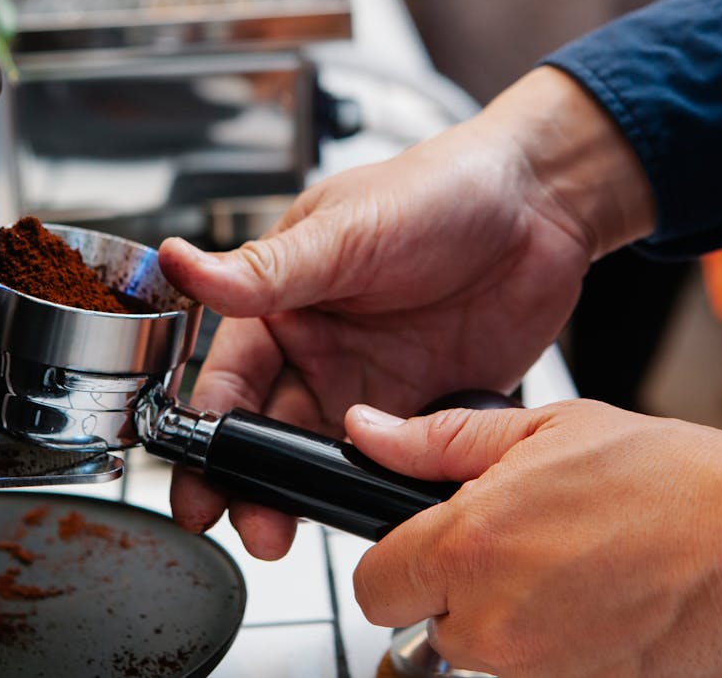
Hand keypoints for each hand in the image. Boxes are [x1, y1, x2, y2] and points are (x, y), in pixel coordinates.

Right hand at [158, 68, 654, 558]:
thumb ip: (266, 270)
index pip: (229, 380)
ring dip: (308, 496)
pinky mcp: (426, 409)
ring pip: (325, 459)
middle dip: (251, 485)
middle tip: (249, 527)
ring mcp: (374, 385)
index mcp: (284, 304)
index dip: (207, 434)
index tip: (194, 482)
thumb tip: (180, 264)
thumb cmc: (438, 190)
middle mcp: (322, 351)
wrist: (541, 205)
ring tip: (295, 530)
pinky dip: (379, 487)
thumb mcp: (345, 230)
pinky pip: (393, 462)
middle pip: (269, 434)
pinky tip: (373, 503)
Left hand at [347, 400, 721, 676]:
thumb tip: (370, 432)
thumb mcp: (554, 430)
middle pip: (430, 623)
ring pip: (486, 652)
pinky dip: (560, 645)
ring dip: (513, 616)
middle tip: (526, 544)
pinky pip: (542, 674)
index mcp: (474, 545)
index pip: (374, 585)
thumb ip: (443, 440)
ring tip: (579, 566)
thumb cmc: (681, 485)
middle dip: (461, 587)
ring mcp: (541, 674)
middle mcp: (496, 623)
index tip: (425, 543)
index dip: (396, 559)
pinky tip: (606, 601)